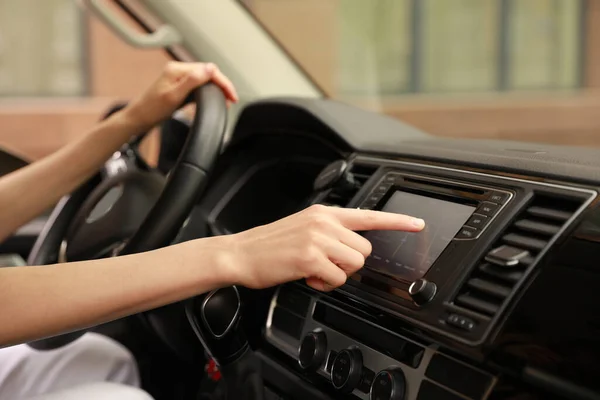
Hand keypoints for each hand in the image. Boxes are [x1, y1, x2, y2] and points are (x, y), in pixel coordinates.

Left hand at [123, 62, 238, 130]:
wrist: (138, 119)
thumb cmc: (152, 110)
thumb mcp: (174, 96)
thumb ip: (192, 81)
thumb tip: (210, 68)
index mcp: (177, 70)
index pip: (208, 70)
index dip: (223, 82)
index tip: (232, 96)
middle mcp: (178, 70)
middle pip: (208, 73)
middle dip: (222, 85)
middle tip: (232, 100)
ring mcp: (178, 77)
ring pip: (205, 79)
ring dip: (216, 88)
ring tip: (225, 100)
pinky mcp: (178, 85)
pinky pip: (198, 85)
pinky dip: (208, 91)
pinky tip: (212, 99)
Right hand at [229, 205, 424, 290]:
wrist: (241, 253)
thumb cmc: (270, 244)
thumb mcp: (303, 227)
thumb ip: (329, 232)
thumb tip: (351, 248)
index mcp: (324, 213)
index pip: (368, 216)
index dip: (397, 222)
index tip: (417, 224)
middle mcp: (324, 222)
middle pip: (364, 250)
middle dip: (349, 263)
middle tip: (325, 265)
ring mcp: (317, 239)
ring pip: (355, 264)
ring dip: (338, 274)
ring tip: (315, 271)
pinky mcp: (310, 258)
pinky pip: (337, 279)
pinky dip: (325, 285)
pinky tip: (308, 278)